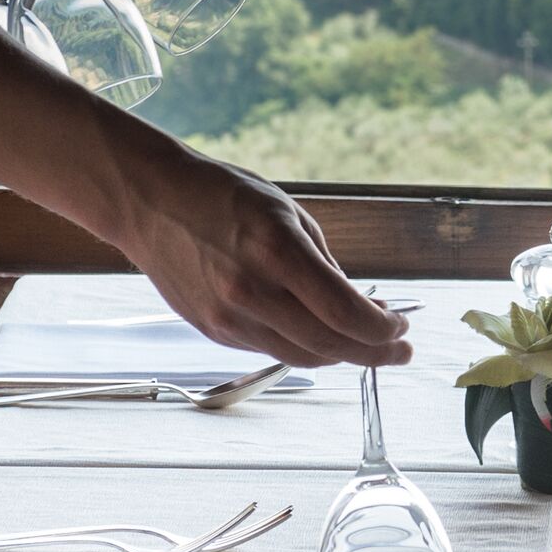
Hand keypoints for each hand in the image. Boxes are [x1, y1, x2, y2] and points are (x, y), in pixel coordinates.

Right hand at [122, 136, 410, 372]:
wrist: (150, 202)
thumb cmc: (222, 195)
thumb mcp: (287, 213)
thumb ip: (323, 264)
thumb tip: (359, 308)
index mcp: (277, 251)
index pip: (345, 313)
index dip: (383, 330)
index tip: (401, 330)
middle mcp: (251, 291)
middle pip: (329, 345)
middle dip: (374, 352)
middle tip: (400, 351)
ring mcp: (228, 317)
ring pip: (302, 356)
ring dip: (341, 354)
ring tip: (366, 344)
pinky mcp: (213, 330)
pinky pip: (271, 349)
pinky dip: (303, 346)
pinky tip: (321, 335)